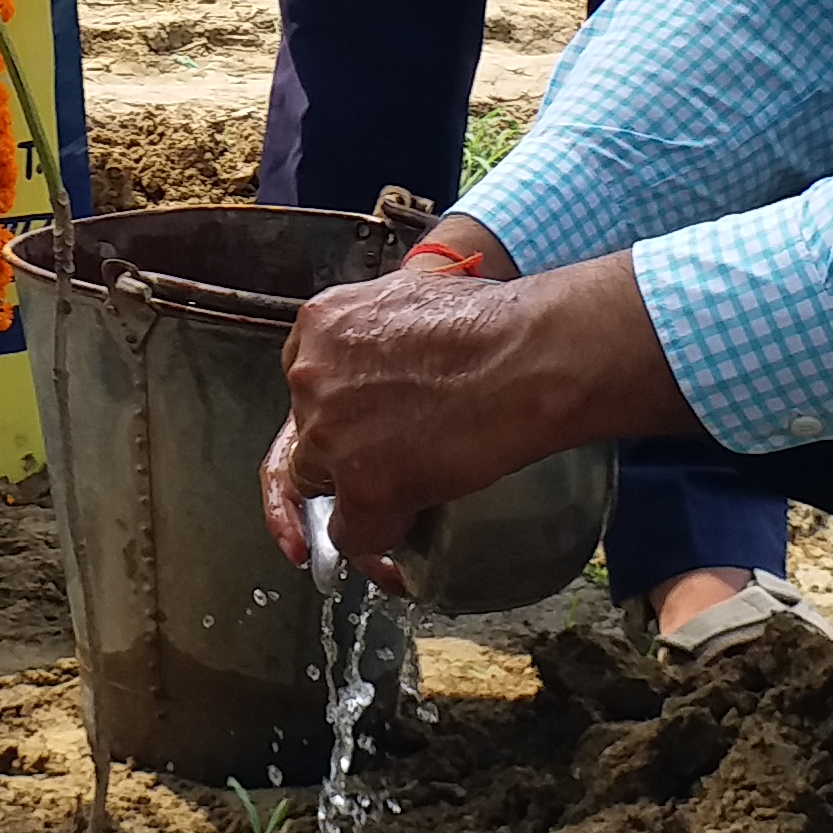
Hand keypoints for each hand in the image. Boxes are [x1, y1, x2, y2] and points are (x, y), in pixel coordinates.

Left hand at [254, 221, 520, 578]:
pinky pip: (350, 534)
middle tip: (393, 456)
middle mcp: (310, 374)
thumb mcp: (413, 295)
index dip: (333, 414)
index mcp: (322, 325)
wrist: (529, 357)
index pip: (303, 385)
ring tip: (413, 483)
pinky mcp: (360, 485)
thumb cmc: (495, 327)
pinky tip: (410, 518)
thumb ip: (378, 331)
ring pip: (320, 487)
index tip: (351, 430)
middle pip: (306, 435)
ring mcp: (328, 431)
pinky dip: (379, 536)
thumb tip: (385, 362)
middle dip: (345, 452)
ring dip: (361, 492)